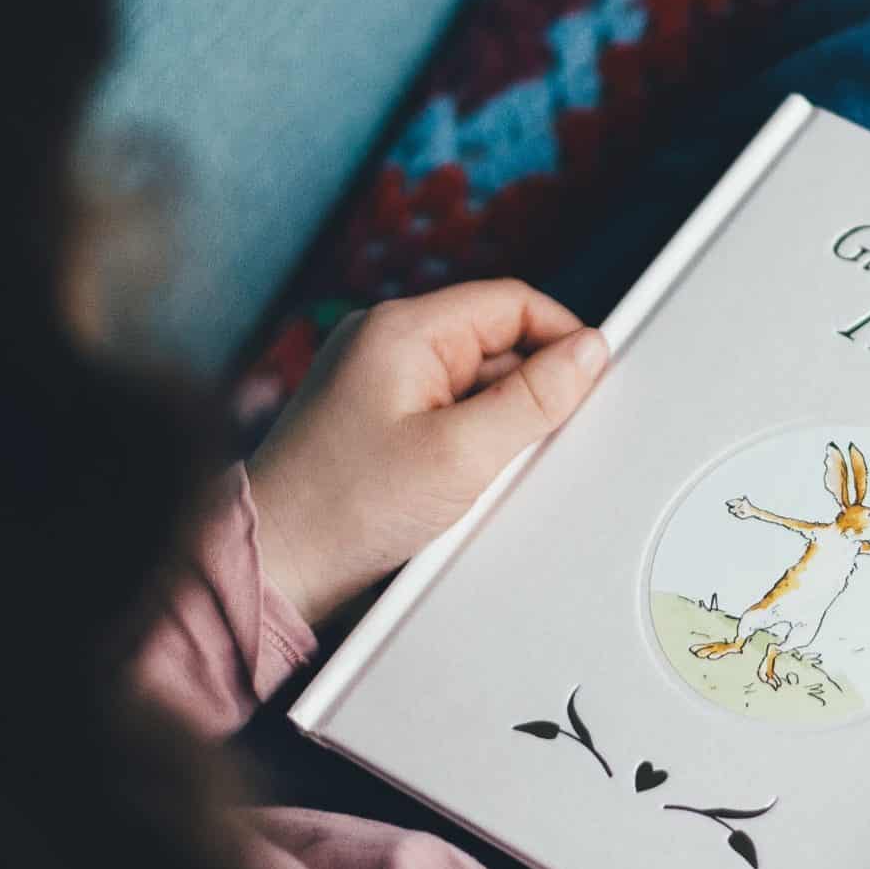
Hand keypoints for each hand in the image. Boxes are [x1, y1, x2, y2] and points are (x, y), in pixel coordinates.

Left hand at [246, 280, 607, 626]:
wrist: (275, 567)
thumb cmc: (344, 509)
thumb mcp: (463, 453)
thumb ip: (536, 397)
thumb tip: (589, 352)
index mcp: (402, 329)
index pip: (511, 302)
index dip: (563, 336)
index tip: (594, 378)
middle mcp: (386, 344)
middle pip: (496, 344)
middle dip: (528, 392)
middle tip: (532, 448)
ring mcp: (378, 382)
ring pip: (475, 385)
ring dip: (498, 426)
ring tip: (479, 478)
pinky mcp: (376, 421)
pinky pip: (447, 415)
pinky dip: (469, 446)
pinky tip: (459, 487)